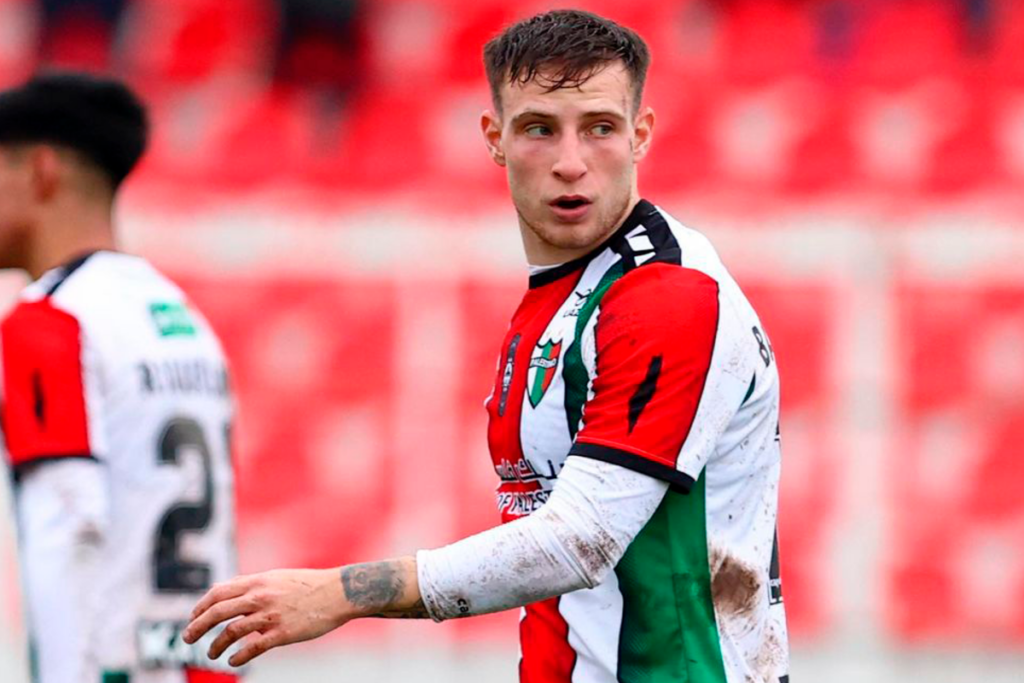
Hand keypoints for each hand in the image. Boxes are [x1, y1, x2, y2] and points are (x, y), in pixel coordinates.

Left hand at [182, 568, 347, 666]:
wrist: (337, 593)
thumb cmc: (307, 585)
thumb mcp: (275, 577)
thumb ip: (249, 584)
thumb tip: (220, 589)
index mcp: (258, 581)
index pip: (218, 593)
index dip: (200, 607)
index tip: (192, 618)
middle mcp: (260, 596)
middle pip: (218, 612)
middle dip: (197, 627)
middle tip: (188, 638)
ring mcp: (270, 615)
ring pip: (231, 632)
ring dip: (216, 646)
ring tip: (211, 654)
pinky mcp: (282, 633)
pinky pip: (253, 648)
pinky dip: (238, 656)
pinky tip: (233, 661)